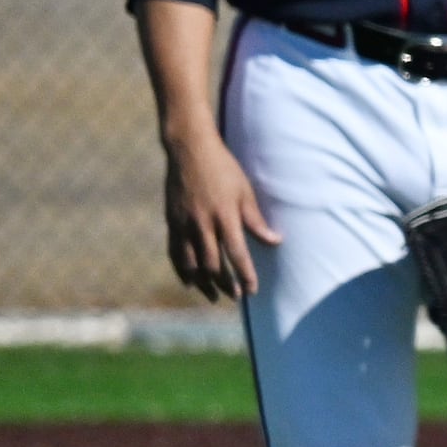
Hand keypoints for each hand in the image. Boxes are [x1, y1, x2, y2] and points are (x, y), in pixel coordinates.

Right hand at [161, 128, 276, 300]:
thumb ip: (256, 221)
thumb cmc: (223, 169)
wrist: (189, 149)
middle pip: (212, 263)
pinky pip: (174, 252)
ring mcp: (183, 223)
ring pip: (190, 262)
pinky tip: (189, 282)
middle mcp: (202, 223)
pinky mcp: (171, 221)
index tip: (252, 290)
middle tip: (235, 296)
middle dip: (224, 283)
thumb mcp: (245, 192)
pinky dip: (181, 269)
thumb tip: (275, 242)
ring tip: (213, 295)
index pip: (237, 254)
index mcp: (224, 216)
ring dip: (202, 282)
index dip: (245, 275)